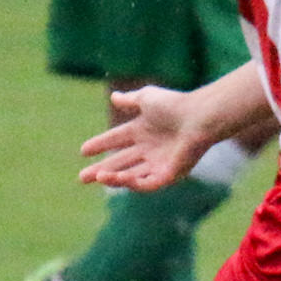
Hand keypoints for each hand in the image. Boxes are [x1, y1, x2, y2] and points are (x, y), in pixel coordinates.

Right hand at [81, 86, 212, 190]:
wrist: (198, 118)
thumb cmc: (175, 105)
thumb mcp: (147, 98)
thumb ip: (130, 100)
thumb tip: (114, 97)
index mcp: (145, 129)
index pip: (118, 138)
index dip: (101, 144)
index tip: (83, 151)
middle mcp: (151, 148)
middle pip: (121, 162)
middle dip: (101, 169)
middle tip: (82, 178)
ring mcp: (160, 162)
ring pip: (131, 175)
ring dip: (113, 178)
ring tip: (97, 177)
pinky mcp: (169, 175)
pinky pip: (146, 183)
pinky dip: (130, 183)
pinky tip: (115, 178)